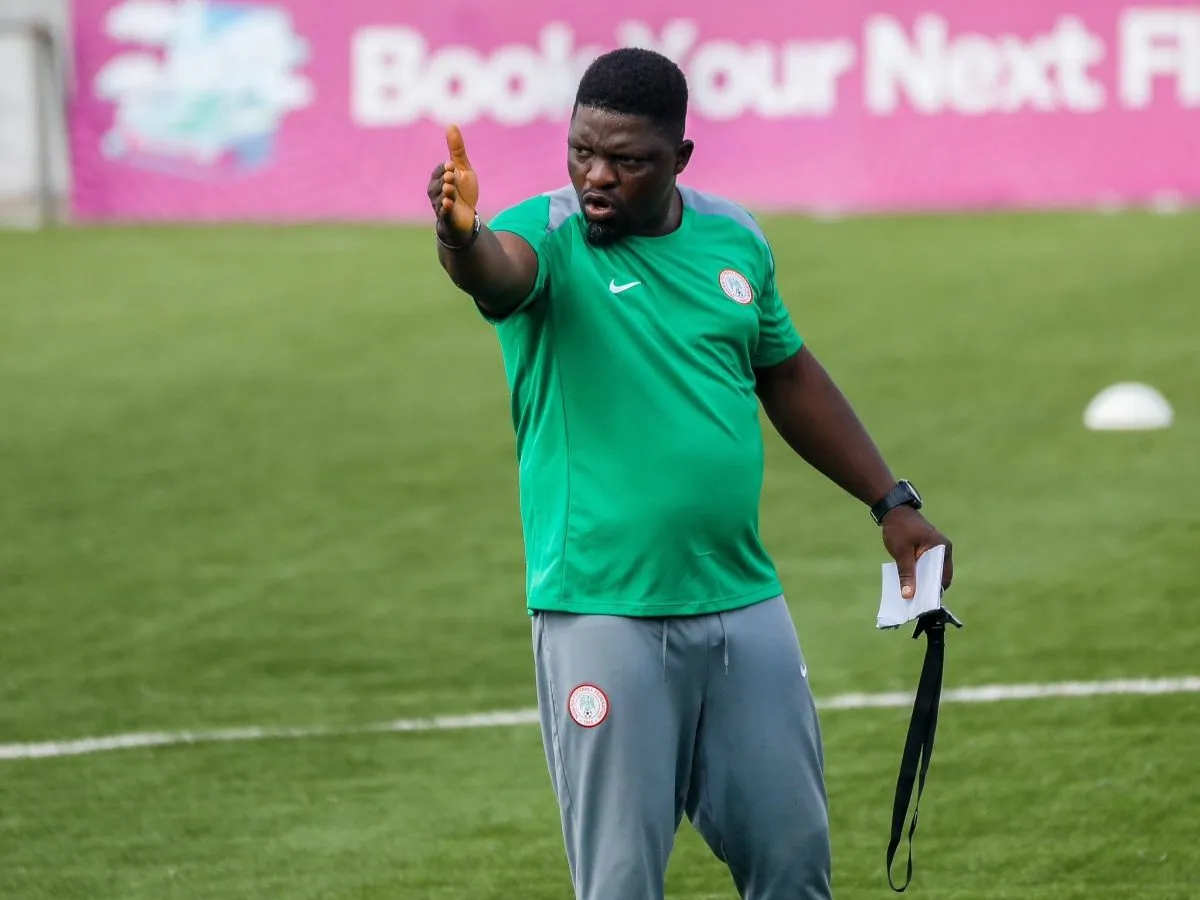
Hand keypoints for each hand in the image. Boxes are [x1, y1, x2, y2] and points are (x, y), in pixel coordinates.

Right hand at [427, 124, 479, 243]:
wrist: (467, 216)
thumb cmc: (463, 191)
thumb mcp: (463, 168)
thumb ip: (456, 149)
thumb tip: (451, 124)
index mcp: (438, 178)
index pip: (440, 170)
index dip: (446, 168)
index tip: (451, 164)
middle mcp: (435, 191)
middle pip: (439, 183)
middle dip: (446, 179)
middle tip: (451, 176)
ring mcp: (440, 204)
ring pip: (441, 197)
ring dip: (446, 192)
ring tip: (450, 188)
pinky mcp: (446, 217)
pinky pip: (443, 211)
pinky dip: (445, 207)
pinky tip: (448, 203)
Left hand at [881, 506, 953, 599]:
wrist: (893, 510)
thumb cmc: (899, 528)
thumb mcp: (901, 552)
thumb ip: (906, 573)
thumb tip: (908, 595)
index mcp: (942, 548)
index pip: (943, 575)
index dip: (935, 591)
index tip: (925, 604)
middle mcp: (943, 549)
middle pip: (938, 575)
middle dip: (928, 589)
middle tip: (916, 603)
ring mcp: (936, 550)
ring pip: (931, 572)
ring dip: (922, 582)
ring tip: (910, 596)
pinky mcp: (928, 551)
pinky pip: (925, 566)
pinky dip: (918, 575)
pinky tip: (908, 584)